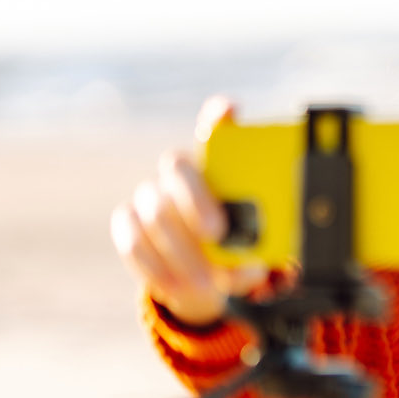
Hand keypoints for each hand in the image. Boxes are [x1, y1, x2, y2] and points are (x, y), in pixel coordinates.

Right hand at [109, 97, 266, 325]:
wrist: (203, 278)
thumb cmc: (236, 250)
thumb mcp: (260, 245)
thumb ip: (266, 242)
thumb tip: (271, 257)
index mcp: (218, 166)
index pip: (216, 124)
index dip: (219, 115)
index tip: (230, 110)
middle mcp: (180, 171)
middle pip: (178, 166)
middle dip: (197, 200)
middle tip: (218, 232)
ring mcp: (150, 194)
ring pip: (157, 211)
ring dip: (183, 250)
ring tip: (208, 281)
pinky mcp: (127, 222)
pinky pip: (133, 241)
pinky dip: (157, 268)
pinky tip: (179, 287)